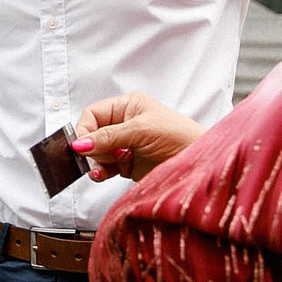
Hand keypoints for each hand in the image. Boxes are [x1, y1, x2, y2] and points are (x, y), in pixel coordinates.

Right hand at [71, 91, 204, 181]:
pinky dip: (100, 172)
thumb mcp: (141, 130)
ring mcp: (126, 145)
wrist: (202, 162)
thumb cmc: (180, 136)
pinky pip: (105, 168)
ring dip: (94, 161)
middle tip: (89, 157)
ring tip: (99, 169)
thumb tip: (80, 143)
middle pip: (93, 134)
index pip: (94, 114)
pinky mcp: (128, 165)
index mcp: (128, 106)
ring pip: (96, 152)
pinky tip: (101, 174)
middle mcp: (125, 124)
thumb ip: (108, 136)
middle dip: (89, 147)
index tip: (80, 144)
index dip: (85, 128)